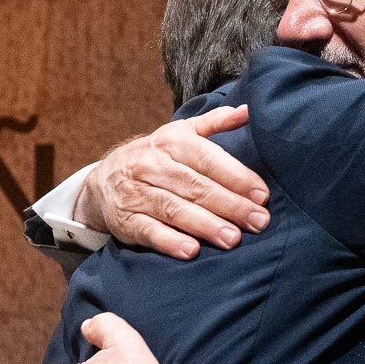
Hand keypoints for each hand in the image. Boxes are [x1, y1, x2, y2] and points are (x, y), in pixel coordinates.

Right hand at [76, 105, 269, 258]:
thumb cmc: (154, 158)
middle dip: (230, 205)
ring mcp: (136, 194)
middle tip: (258, 221)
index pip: (208, 159)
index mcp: (170, 143)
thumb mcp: (179, 134)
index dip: (236, 177)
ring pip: (174, 209)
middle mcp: (151, 166)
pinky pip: (149, 231)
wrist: (102, 181)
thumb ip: (214, 123)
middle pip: (195, 187)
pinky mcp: (126, 221)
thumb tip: (248, 111)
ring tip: (232, 238)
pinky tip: (191, 252)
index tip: (262, 195)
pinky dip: (170, 242)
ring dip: (206, 225)